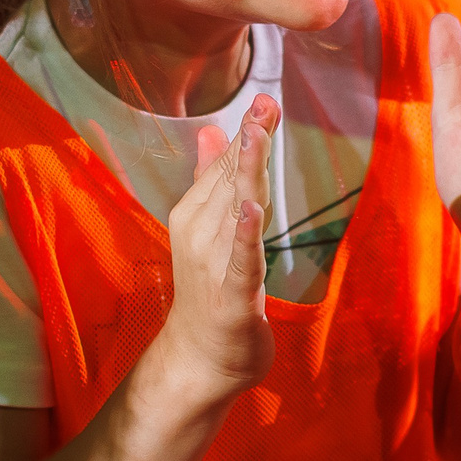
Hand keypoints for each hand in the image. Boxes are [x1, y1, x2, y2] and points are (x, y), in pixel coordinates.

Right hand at [151, 98, 277, 402]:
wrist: (201, 359)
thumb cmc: (211, 290)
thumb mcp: (212, 228)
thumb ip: (211, 179)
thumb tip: (210, 130)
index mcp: (194, 215)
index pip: (224, 167)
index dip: (247, 133)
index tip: (265, 101)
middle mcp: (200, 234)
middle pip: (231, 181)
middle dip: (250, 142)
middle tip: (266, 105)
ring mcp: (213, 264)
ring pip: (236, 209)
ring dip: (245, 173)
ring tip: (255, 137)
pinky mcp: (233, 295)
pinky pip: (241, 258)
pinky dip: (244, 233)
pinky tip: (250, 208)